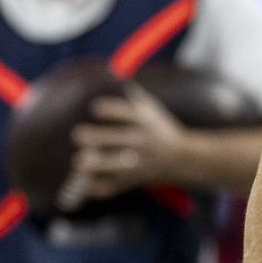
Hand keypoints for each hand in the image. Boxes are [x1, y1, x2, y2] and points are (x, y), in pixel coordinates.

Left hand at [62, 83, 186, 209]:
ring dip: (99, 165)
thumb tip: (108, 73)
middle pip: (121, 140)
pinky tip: (83, 186)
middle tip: (77, 134)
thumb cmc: (159, 129)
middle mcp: (144, 142)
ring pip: (119, 166)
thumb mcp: (151, 109)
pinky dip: (100, 189)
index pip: (129, 114)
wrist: (184, 158)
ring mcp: (140, 163)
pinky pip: (116, 187)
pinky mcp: (134, 180)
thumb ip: (132, 95)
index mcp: (146, 121)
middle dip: (99, 138)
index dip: (112, 111)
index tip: (95, 108)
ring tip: (79, 163)